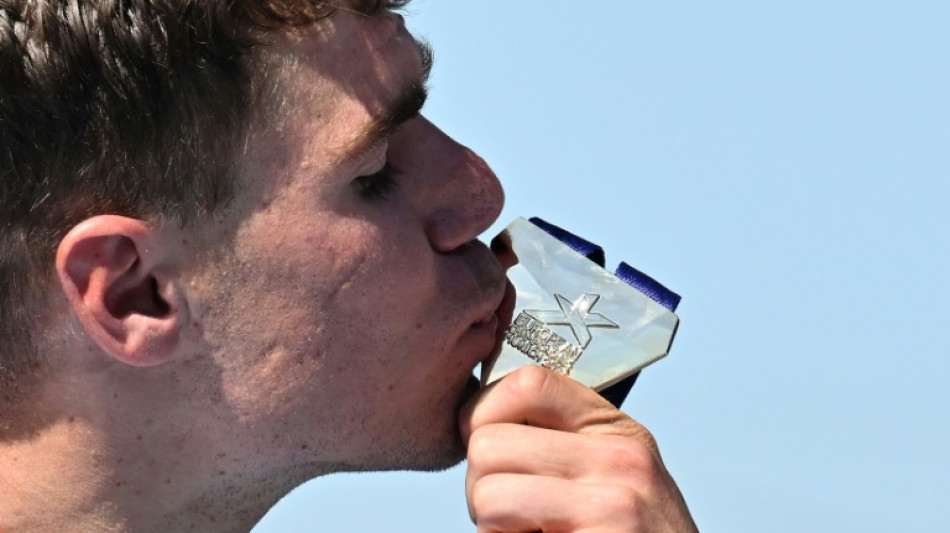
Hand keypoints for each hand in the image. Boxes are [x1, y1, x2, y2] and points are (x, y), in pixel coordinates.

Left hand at [460, 366, 697, 532]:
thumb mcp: (617, 475)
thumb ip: (562, 441)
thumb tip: (476, 423)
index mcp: (616, 431)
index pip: (527, 383)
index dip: (483, 413)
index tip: (484, 445)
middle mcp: (620, 460)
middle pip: (490, 443)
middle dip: (481, 484)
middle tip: (508, 514)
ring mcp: (611, 506)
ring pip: (489, 496)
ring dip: (490, 526)